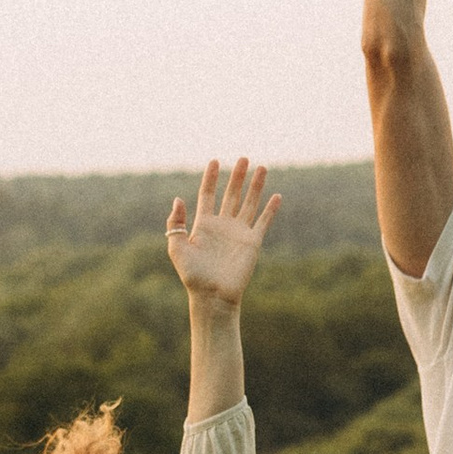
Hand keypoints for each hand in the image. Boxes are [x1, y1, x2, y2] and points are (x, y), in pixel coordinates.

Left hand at [165, 158, 280, 307]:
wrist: (212, 295)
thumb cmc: (192, 275)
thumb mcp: (177, 247)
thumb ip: (176, 224)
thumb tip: (178, 199)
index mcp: (203, 225)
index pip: (208, 194)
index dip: (211, 178)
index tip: (215, 161)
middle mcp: (223, 225)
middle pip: (231, 194)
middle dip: (237, 176)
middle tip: (244, 158)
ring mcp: (238, 233)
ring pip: (249, 203)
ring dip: (256, 186)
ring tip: (262, 167)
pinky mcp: (252, 243)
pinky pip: (263, 222)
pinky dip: (270, 210)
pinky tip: (276, 196)